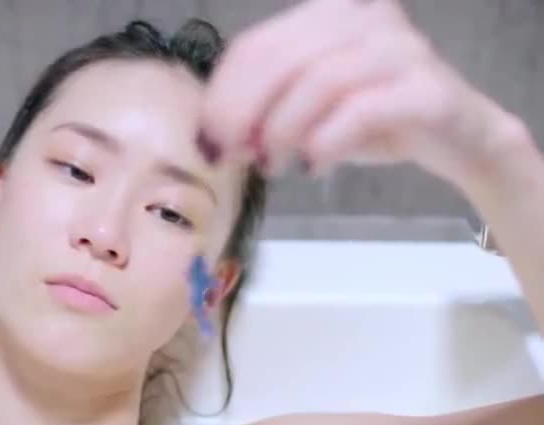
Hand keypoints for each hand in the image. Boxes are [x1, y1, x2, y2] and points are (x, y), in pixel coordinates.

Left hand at [199, 0, 530, 190]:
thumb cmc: (374, 120)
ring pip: (318, 83)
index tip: (208, 141)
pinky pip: (358, 112)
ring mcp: (400, 47)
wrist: (459, 138)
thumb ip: (264, 110)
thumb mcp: (308, 109)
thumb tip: (217, 138)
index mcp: (328, 12)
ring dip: (283, 131)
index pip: (254, 46)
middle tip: (233, 157)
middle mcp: (365, 16)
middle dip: (244, 115)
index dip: (222, 95)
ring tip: (275, 165)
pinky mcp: (426, 88)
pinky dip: (325, 143)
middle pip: (280, 60)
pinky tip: (315, 167)